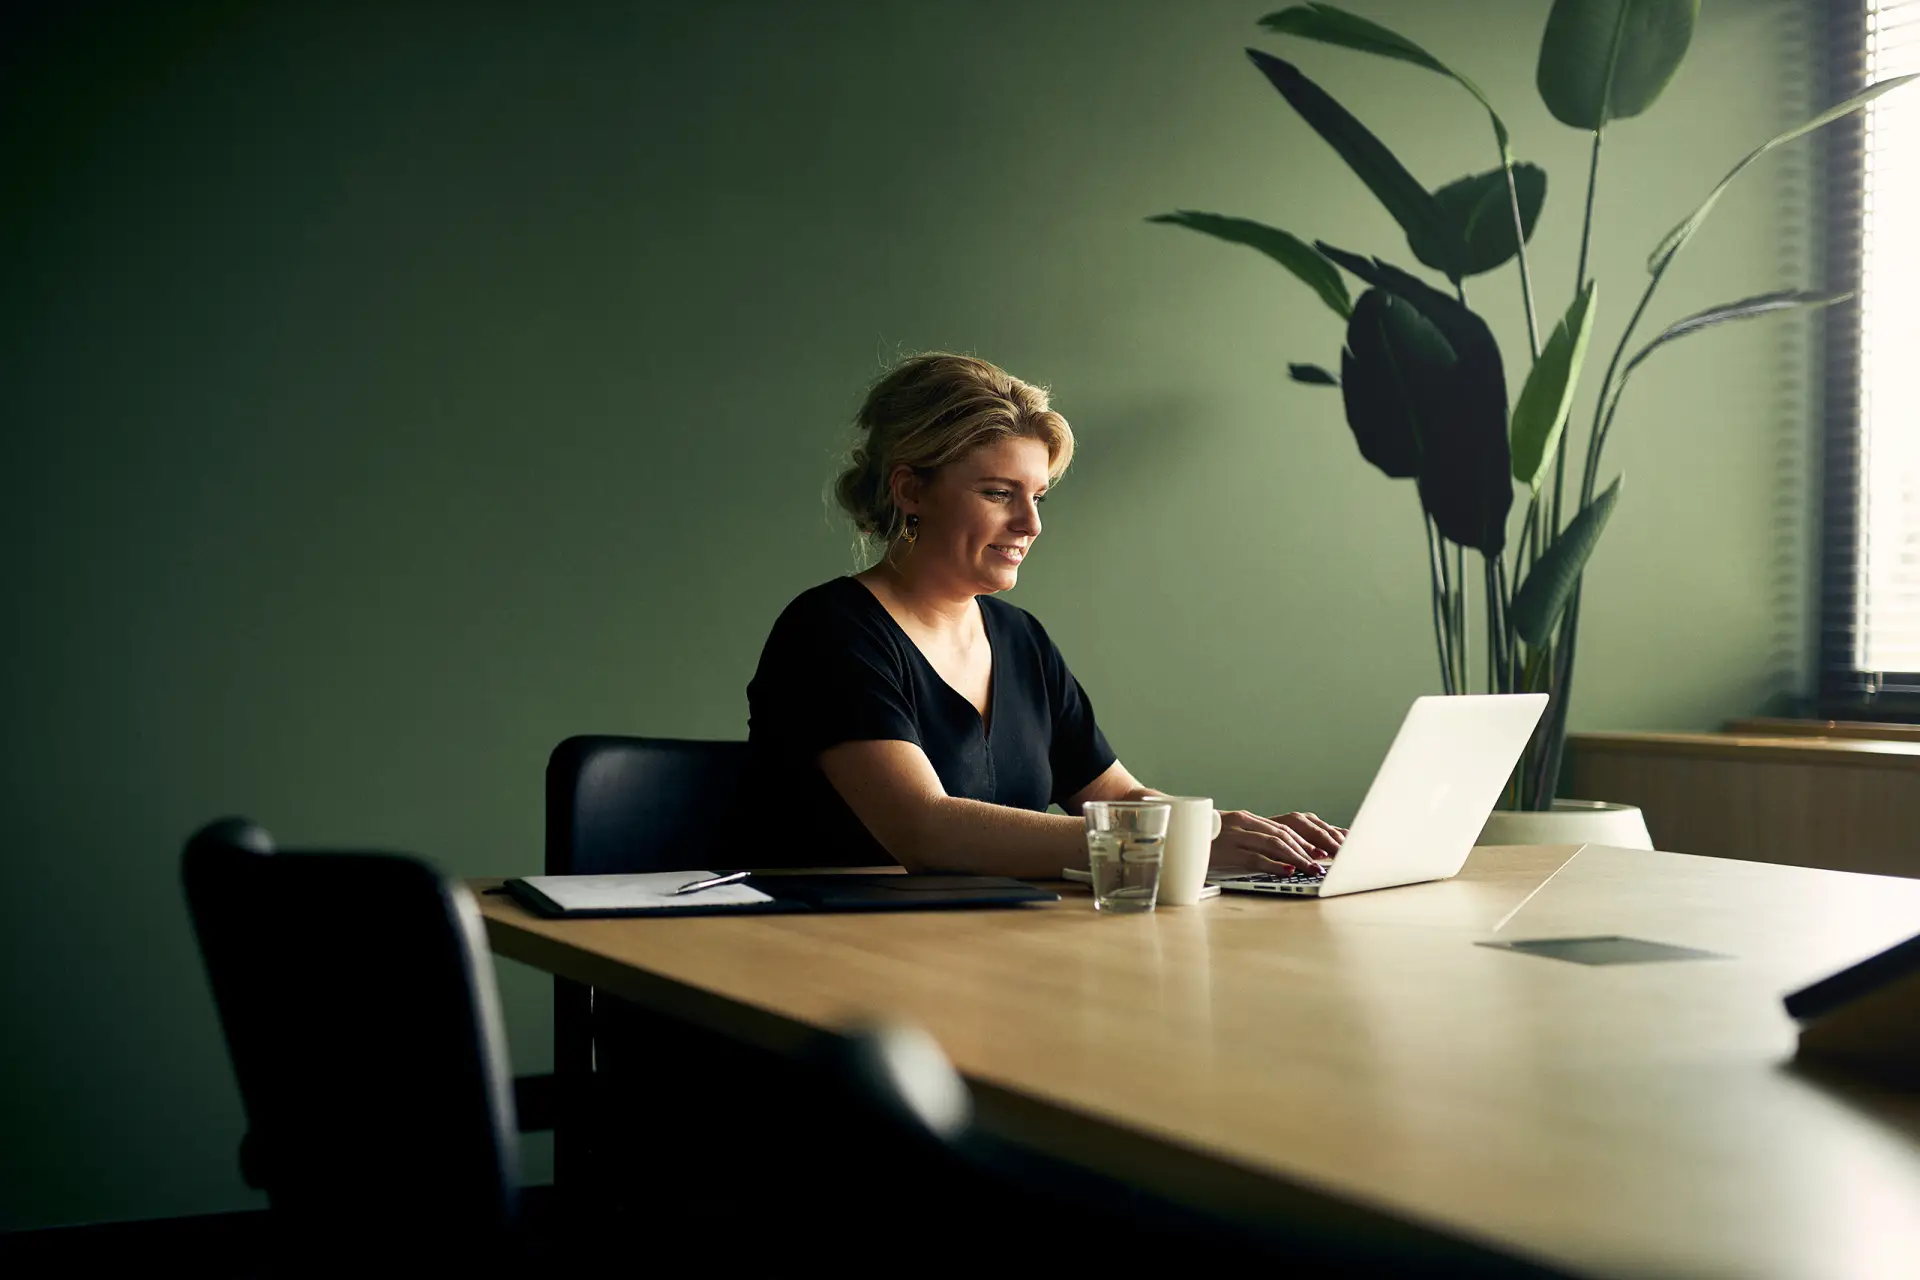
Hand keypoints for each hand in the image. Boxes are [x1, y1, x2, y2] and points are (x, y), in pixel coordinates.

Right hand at [1210, 810, 1340, 874]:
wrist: (1171, 828)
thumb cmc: (1198, 837)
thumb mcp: (1224, 834)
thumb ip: (1245, 838)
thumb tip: (1271, 853)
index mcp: (1244, 818)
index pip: (1282, 828)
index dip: (1303, 840)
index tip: (1319, 851)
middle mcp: (1243, 823)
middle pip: (1283, 835)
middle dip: (1306, 849)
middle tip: (1322, 862)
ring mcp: (1235, 836)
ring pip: (1275, 845)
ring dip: (1297, 858)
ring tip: (1313, 869)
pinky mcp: (1227, 851)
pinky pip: (1256, 858)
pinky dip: (1275, 864)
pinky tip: (1288, 870)